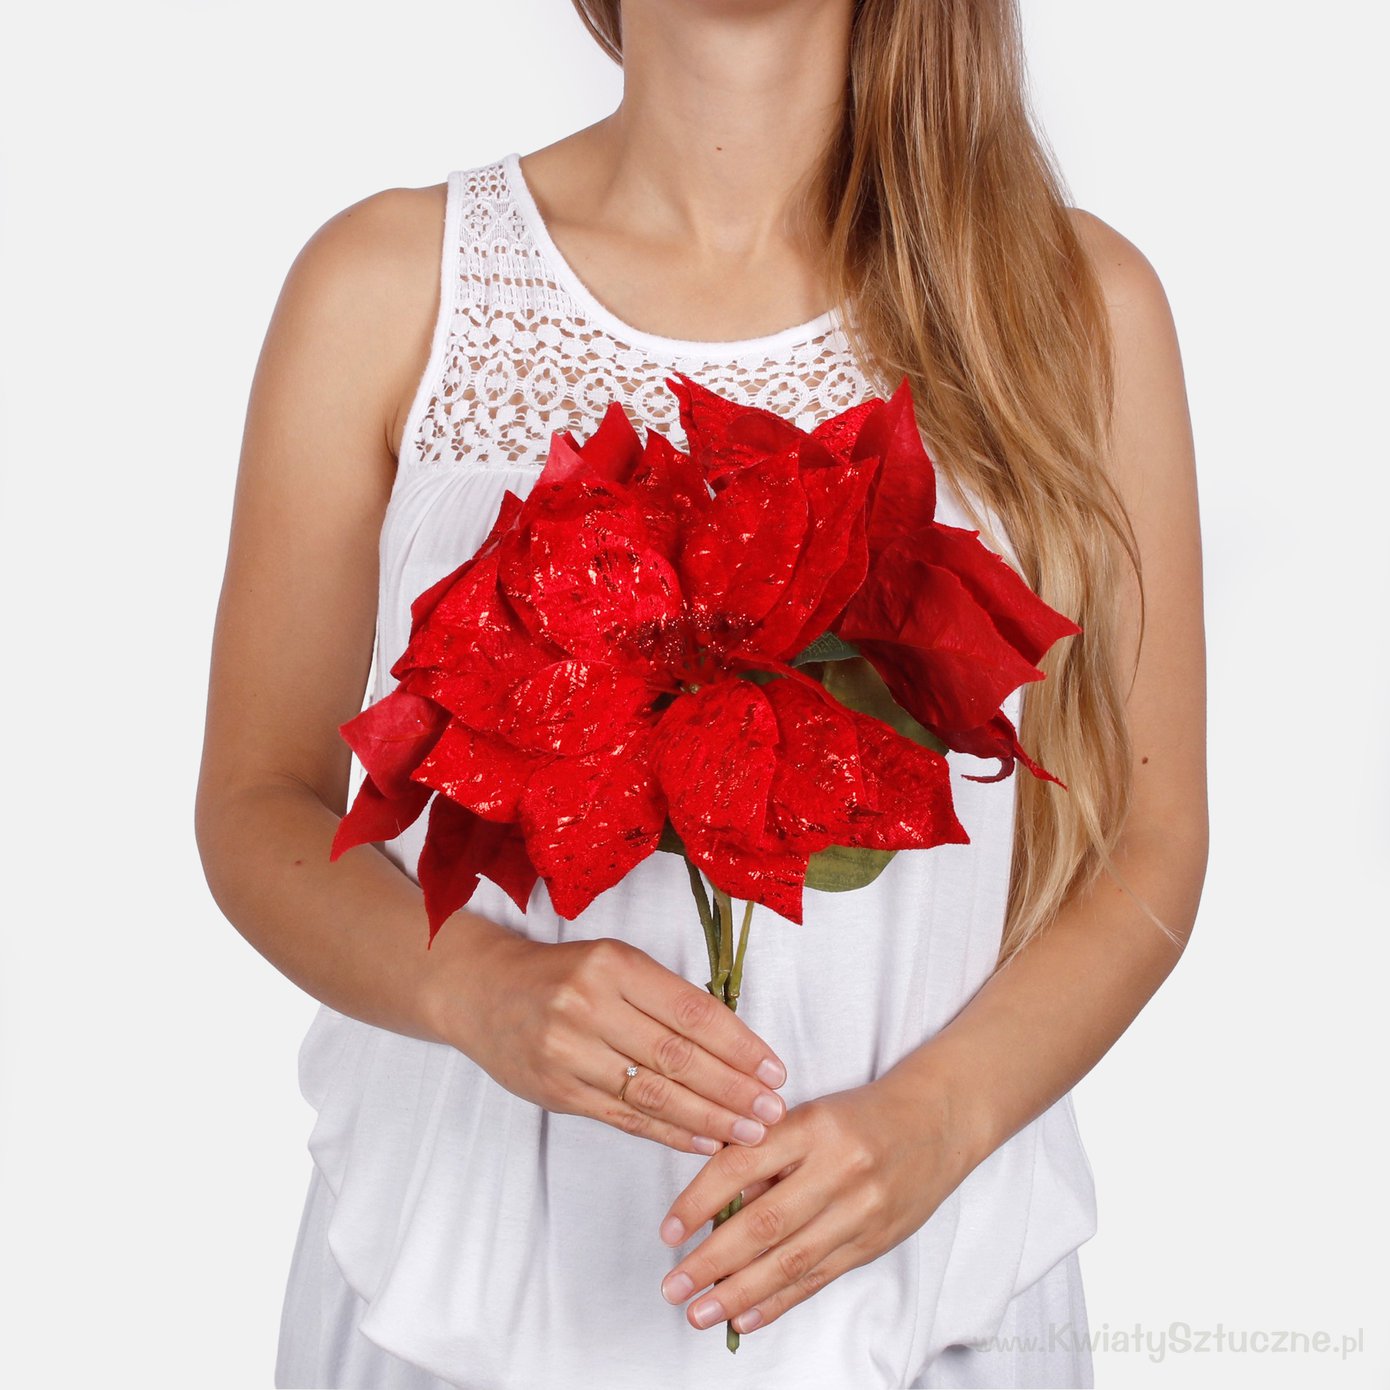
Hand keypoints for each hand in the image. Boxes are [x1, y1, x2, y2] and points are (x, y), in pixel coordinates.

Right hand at [422, 926, 789, 1156]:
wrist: (482, 992)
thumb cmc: (562, 975)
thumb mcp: (612, 962)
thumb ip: (664, 997)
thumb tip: (736, 1045)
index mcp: (613, 965)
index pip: (691, 1010)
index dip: (738, 1044)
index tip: (774, 1068)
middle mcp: (589, 1006)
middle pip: (677, 1056)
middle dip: (733, 1088)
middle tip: (773, 1110)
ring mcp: (569, 1052)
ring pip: (654, 1093)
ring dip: (710, 1118)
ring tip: (750, 1133)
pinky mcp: (558, 1091)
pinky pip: (625, 1118)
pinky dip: (670, 1133)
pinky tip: (704, 1141)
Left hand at [654, 1065, 976, 1335]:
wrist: (936, 1121)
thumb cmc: (862, 1116)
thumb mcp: (810, 1116)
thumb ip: (767, 1154)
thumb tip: (713, 1208)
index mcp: (812, 1126)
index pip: (741, 1165)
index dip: (699, 1201)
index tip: (668, 1231)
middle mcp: (837, 1169)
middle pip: (763, 1224)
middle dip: (711, 1261)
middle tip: (673, 1285)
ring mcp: (859, 1210)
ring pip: (790, 1261)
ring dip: (739, 1294)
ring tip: (700, 1312)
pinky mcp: (874, 1242)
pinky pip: (819, 1278)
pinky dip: (779, 1302)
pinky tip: (746, 1318)